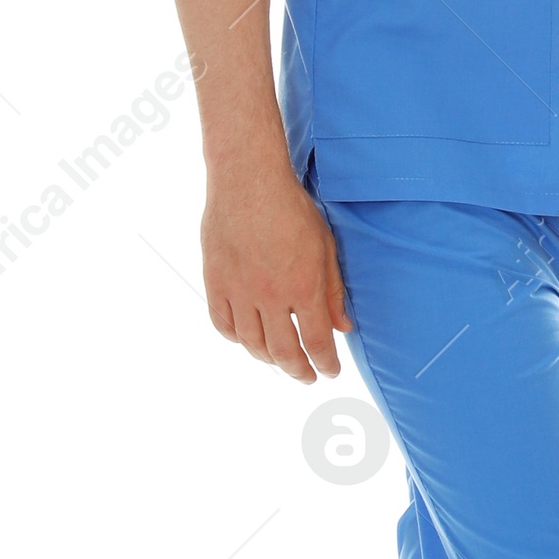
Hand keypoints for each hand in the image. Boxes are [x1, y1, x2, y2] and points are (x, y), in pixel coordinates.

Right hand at [201, 163, 352, 379]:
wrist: (248, 181)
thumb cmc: (291, 209)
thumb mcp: (325, 247)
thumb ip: (333, 290)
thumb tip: (342, 327)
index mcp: (303, 287)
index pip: (316, 343)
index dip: (325, 364)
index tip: (330, 371)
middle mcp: (270, 295)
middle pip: (283, 352)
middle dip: (299, 371)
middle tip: (307, 376)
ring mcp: (239, 291)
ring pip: (251, 344)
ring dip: (268, 359)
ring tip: (280, 362)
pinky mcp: (215, 282)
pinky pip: (223, 324)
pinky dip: (237, 339)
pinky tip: (248, 340)